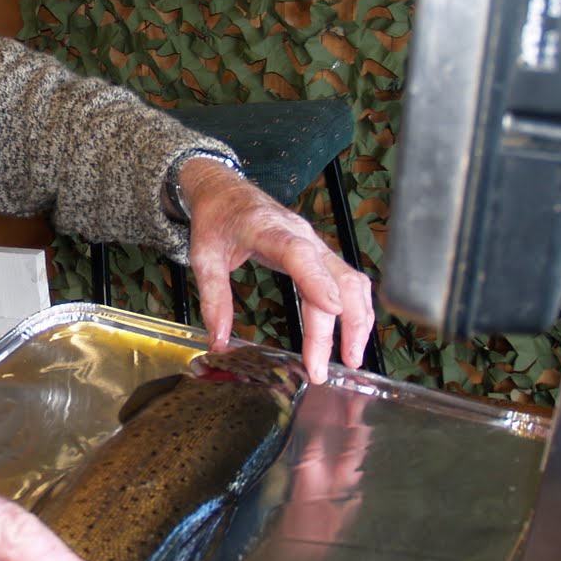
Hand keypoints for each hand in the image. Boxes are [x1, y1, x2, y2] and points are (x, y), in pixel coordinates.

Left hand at [177, 156, 374, 382]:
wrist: (225, 191)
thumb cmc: (216, 220)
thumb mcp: (203, 257)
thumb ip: (213, 299)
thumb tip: (218, 342)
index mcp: (268, 230)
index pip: (300, 254)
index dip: (318, 281)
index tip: (333, 310)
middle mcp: (301, 234)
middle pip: (334, 278)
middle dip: (337, 325)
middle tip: (322, 368)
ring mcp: (315, 243)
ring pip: (351, 280)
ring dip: (357, 320)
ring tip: (349, 360)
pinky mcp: (320, 252)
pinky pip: (348, 280)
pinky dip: (356, 308)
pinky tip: (350, 336)